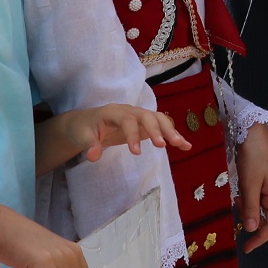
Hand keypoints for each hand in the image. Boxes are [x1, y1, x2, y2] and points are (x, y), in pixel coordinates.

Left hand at [62, 103, 188, 164]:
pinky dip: (174, 136)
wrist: (86, 123)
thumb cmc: (84, 129)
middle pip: (148, 116)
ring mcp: (140, 117)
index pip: (127, 119)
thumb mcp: (81, 137)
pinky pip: (162, 128)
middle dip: (157, 129)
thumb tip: (94, 156)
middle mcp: (130, 111)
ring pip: (159, 119)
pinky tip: (186, 146)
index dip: (132, 134)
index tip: (136, 153)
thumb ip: (89, 145)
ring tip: (181, 145)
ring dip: (170, 131)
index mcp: (114, 111)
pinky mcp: (145, 126)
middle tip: (163, 146)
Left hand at [234, 123, 267, 251]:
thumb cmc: (253, 156)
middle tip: (237, 208)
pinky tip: (240, 190)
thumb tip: (252, 230)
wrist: (252, 130)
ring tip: (238, 195)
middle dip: (251, 219)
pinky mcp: (267, 181)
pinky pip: (258, 197)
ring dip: (248, 207)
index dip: (260, 239)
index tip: (246, 249)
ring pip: (261, 208)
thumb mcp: (249, 184)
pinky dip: (248, 199)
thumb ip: (251, 208)